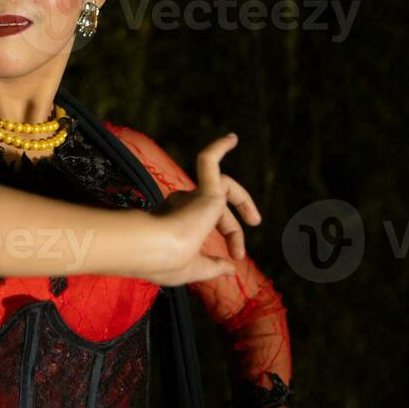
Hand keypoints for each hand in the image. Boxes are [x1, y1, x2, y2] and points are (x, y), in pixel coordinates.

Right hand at [131, 133, 260, 285]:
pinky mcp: (202, 189)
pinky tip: (232, 138)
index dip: (228, 238)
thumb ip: (213, 267)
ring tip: (255, 220)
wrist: (154, 251)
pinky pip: (209, 161)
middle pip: (215, 208)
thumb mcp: (194, 269)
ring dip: (243, 201)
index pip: (204, 224)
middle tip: (239, 253)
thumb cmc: (165, 262)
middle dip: (232, 229)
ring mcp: (191, 196)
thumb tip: (231, 267)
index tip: (236, 258)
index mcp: (175, 222)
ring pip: (222, 187)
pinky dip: (219, 148)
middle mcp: (181, 206)